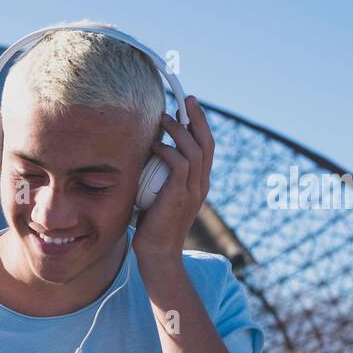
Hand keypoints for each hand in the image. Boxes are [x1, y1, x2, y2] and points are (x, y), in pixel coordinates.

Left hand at [132, 95, 213, 263]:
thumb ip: (160, 178)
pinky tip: (154, 146)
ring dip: (179, 130)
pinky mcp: (180, 195)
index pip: (206, 147)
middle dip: (198, 118)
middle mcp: (201, 184)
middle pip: (206, 143)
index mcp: (199, 183)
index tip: (189, 107)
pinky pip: (179, 164)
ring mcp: (193, 190)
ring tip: (164, 118)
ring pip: (194, 150)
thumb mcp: (159, 196)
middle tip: (187, 100)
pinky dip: (167, 151)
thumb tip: (145, 158)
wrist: (158, 253)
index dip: (200, 125)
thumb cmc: (153, 226)